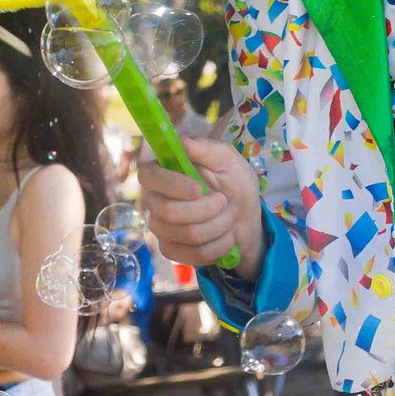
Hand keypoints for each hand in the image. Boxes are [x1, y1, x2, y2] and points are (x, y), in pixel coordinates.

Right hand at [136, 135, 262, 268]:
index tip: (199, 189)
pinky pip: (192, 255)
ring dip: (219, 226)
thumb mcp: (228, 160)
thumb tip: (182, 141)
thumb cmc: (233, 183)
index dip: (173, 185)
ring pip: (187, 234)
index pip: (148, 177)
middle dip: (207, 209)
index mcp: (163, 171)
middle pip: (168, 211)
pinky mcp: (171, 249)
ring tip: (230, 217)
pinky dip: (218, 246)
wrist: (246, 218)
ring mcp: (160, 227)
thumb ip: (207, 149)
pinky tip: (226, 237)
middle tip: (224, 202)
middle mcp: (154, 199)